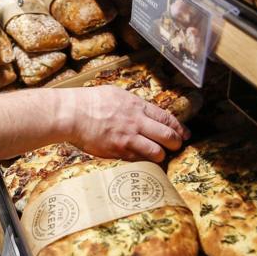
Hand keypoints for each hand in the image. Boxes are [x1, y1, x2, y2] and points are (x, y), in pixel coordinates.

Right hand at [62, 86, 188, 162]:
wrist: (72, 113)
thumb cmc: (90, 101)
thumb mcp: (116, 94)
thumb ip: (132, 104)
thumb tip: (143, 110)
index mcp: (137, 106)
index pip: (166, 118)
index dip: (178, 128)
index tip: (184, 134)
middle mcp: (136, 122)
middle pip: (167, 136)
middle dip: (176, 143)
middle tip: (177, 146)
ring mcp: (128, 138)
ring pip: (156, 152)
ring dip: (161, 155)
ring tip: (159, 156)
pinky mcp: (118, 151)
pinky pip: (139, 160)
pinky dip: (144, 161)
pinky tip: (143, 161)